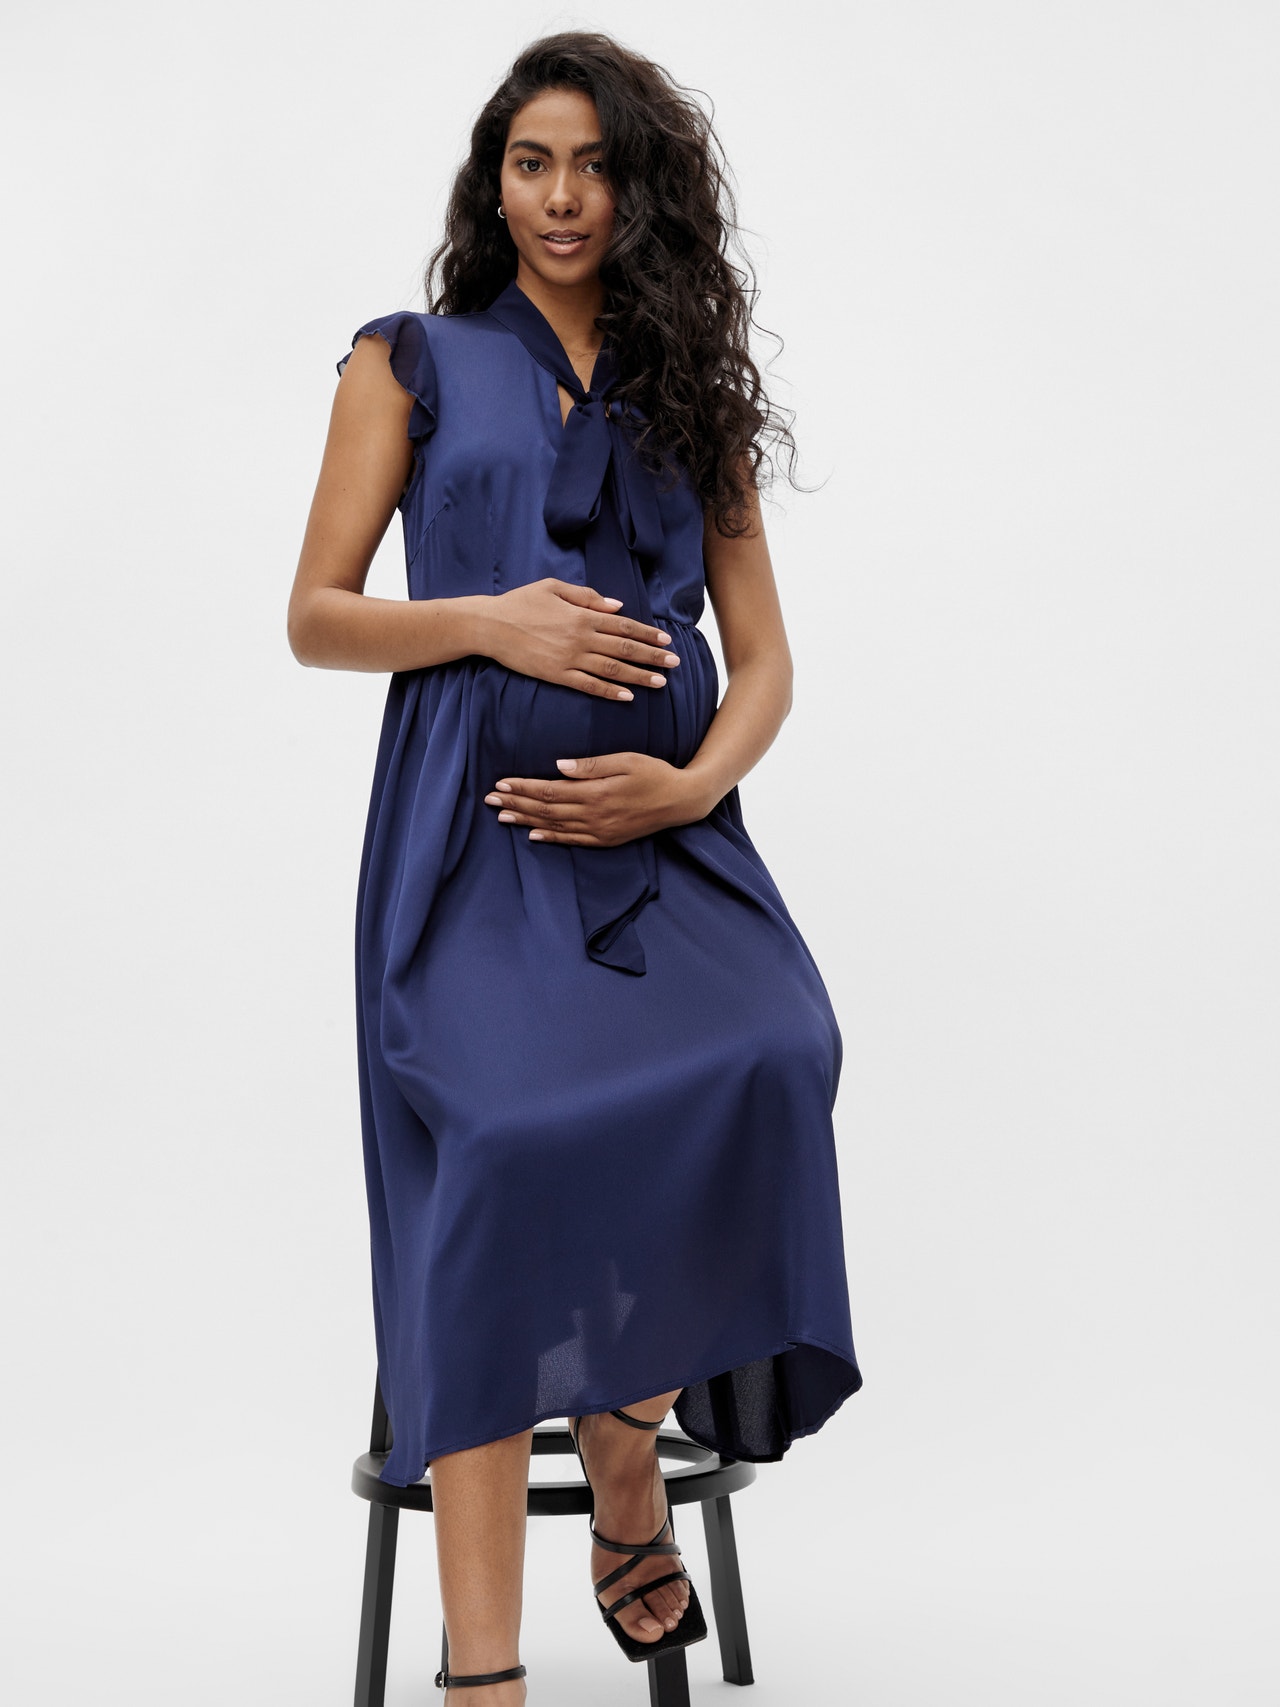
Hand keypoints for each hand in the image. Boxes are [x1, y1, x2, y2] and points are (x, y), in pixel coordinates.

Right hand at [480, 578, 679, 698]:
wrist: (491, 625)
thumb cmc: (520, 602)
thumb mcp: (554, 587)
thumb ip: (587, 597)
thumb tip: (617, 606)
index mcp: (582, 615)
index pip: (624, 626)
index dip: (647, 634)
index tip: (666, 641)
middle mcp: (581, 637)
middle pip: (625, 649)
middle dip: (653, 657)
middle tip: (675, 664)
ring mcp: (570, 658)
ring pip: (612, 670)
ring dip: (639, 677)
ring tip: (660, 683)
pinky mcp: (557, 675)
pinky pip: (589, 685)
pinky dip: (610, 692)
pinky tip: (627, 697)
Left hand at [484, 752, 708, 846]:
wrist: (682, 801)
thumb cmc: (655, 773)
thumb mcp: (626, 760)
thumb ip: (592, 765)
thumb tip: (559, 765)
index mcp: (596, 793)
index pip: (549, 791)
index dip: (523, 788)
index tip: (501, 784)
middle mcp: (594, 815)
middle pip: (545, 810)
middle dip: (515, 804)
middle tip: (489, 800)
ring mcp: (599, 831)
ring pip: (554, 826)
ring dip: (525, 821)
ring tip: (501, 817)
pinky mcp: (606, 839)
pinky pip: (572, 841)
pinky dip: (551, 838)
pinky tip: (533, 835)